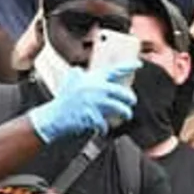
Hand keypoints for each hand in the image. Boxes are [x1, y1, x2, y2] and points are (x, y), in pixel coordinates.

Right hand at [24, 62, 138, 143]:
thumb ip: (80, 73)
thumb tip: (84, 71)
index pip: (114, 70)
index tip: (139, 64)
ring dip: (125, 113)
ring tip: (126, 116)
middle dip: (130, 98)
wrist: (55, 116)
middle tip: (132, 102)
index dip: (128, 66)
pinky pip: (106, 123)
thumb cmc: (64, 99)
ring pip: (118, 108)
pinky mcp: (93, 116)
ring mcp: (95, 103)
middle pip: (121, 92)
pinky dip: (105, 127)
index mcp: (92, 79)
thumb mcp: (71, 79)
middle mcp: (96, 89)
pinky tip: (103, 128)